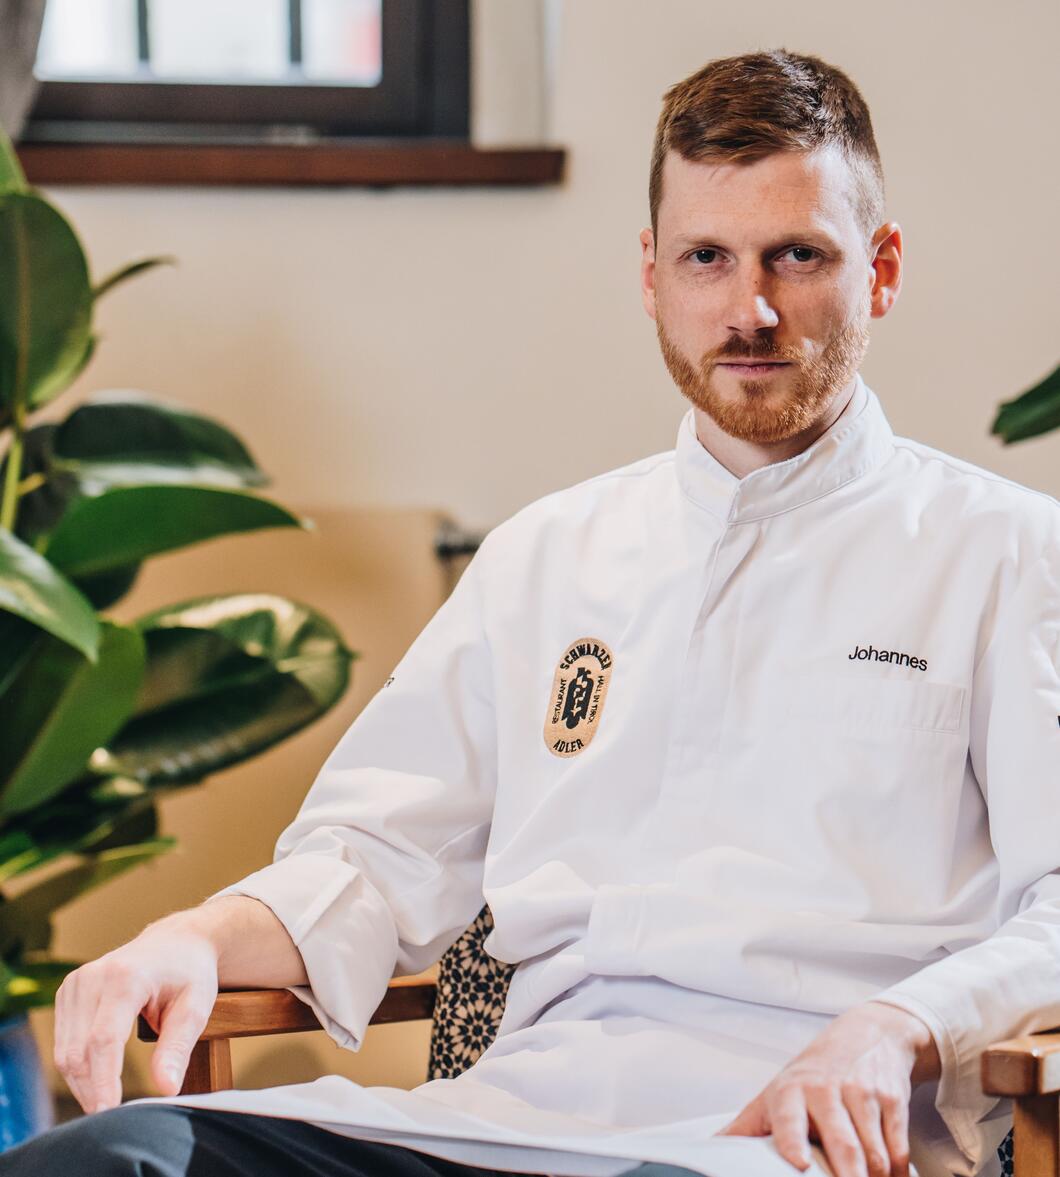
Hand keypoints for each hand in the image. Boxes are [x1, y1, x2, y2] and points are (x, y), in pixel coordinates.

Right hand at [53, 914, 220, 1113]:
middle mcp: (93, 977)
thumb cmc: (190, 973)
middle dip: (93, 1089)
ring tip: (109, 1102)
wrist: (176, 942)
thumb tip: (166, 1089)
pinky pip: (63, 1042)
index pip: (103, 1040)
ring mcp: (75, 983)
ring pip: (65, 1051)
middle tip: (114, 1118)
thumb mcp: (196, 1006)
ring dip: (83, 1083)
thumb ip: (178, 1048)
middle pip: (79, 1050)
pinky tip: (99, 1080)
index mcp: (126, 977)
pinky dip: (78, 1067)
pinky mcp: (68, 992)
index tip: (109, 1112)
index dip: (104, 1080)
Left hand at [715, 1001, 938, 1176]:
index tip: (798, 1163)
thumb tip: (710, 1152)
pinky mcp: (892, 1100)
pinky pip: (898, 1151)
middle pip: (843, 1144)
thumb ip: (745, 1128)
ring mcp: (862, 1094)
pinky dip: (897, 1175)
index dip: (792, 1140)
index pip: (789, 1117)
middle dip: (849, 1175)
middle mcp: (826, 1090)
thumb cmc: (811, 1075)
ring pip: (874, 1155)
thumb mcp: (775, 1094)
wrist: (865, 1035)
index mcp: (790, 1092)